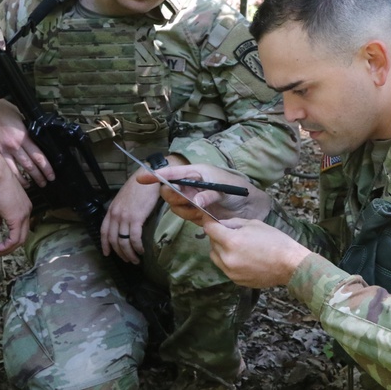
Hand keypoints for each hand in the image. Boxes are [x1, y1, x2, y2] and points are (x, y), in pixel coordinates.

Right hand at [0, 96, 53, 186]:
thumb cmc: (4, 112)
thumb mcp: (21, 118)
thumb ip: (28, 131)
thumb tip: (36, 139)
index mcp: (24, 136)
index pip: (38, 155)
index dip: (46, 167)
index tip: (51, 175)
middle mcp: (15, 145)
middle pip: (30, 165)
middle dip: (39, 176)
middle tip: (46, 182)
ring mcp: (4, 151)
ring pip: (18, 170)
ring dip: (27, 180)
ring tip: (34, 185)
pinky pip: (6, 168)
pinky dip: (13, 177)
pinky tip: (19, 182)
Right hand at [0, 155, 31, 255]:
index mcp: (23, 206)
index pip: (20, 228)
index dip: (10, 239)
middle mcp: (27, 211)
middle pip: (22, 236)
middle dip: (9, 247)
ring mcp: (24, 214)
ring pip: (19, 240)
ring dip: (6, 249)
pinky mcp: (17, 218)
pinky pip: (14, 239)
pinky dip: (5, 247)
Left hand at [100, 166, 162, 263]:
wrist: (149, 176)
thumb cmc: (140, 185)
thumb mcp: (125, 198)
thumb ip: (122, 210)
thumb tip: (126, 222)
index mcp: (112, 210)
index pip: (104, 231)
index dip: (105, 244)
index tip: (107, 254)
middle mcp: (116, 215)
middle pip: (113, 240)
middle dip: (120, 253)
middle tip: (128, 260)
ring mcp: (125, 217)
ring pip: (123, 242)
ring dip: (129, 254)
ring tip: (136, 260)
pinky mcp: (136, 218)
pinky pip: (134, 238)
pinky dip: (137, 247)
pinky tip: (141, 250)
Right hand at [136, 163, 270, 223]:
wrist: (250, 206)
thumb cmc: (238, 189)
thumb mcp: (226, 188)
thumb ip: (210, 194)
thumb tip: (195, 200)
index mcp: (195, 172)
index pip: (171, 172)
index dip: (155, 175)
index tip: (140, 179)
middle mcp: (189, 185)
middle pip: (168, 192)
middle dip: (175, 198)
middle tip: (189, 201)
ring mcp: (191, 199)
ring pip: (175, 206)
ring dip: (185, 210)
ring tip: (202, 211)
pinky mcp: (195, 213)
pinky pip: (185, 216)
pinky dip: (192, 218)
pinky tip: (205, 216)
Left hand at [203, 218, 310, 288]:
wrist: (289, 265)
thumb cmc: (274, 240)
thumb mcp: (253, 224)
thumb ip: (233, 223)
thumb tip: (221, 224)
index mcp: (231, 241)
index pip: (210, 229)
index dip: (209, 222)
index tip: (209, 219)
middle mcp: (227, 259)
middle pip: (211, 244)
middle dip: (217, 236)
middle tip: (228, 232)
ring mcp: (231, 272)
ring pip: (215, 257)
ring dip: (220, 249)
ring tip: (235, 245)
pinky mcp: (236, 281)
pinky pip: (225, 268)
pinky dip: (228, 261)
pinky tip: (242, 257)